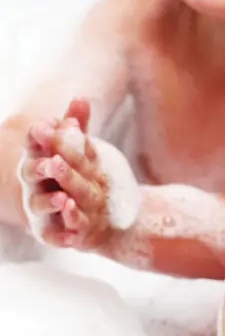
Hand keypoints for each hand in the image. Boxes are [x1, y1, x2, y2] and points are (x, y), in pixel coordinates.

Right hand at [18, 98, 113, 249]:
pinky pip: (51, 235)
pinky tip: (72, 238)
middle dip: (41, 168)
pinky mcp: (47, 231)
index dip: (38, 138)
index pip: (33, 146)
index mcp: (37, 159)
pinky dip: (61, 237)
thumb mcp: (72, 146)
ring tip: (62, 199)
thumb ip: (75, 125)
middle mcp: (33, 183)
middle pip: (31, 173)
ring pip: (38, 204)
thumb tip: (82, 97)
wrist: (61, 205)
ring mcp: (38, 206)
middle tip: (53, 164)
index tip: (44, 126)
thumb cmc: (64, 169)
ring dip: (49, 202)